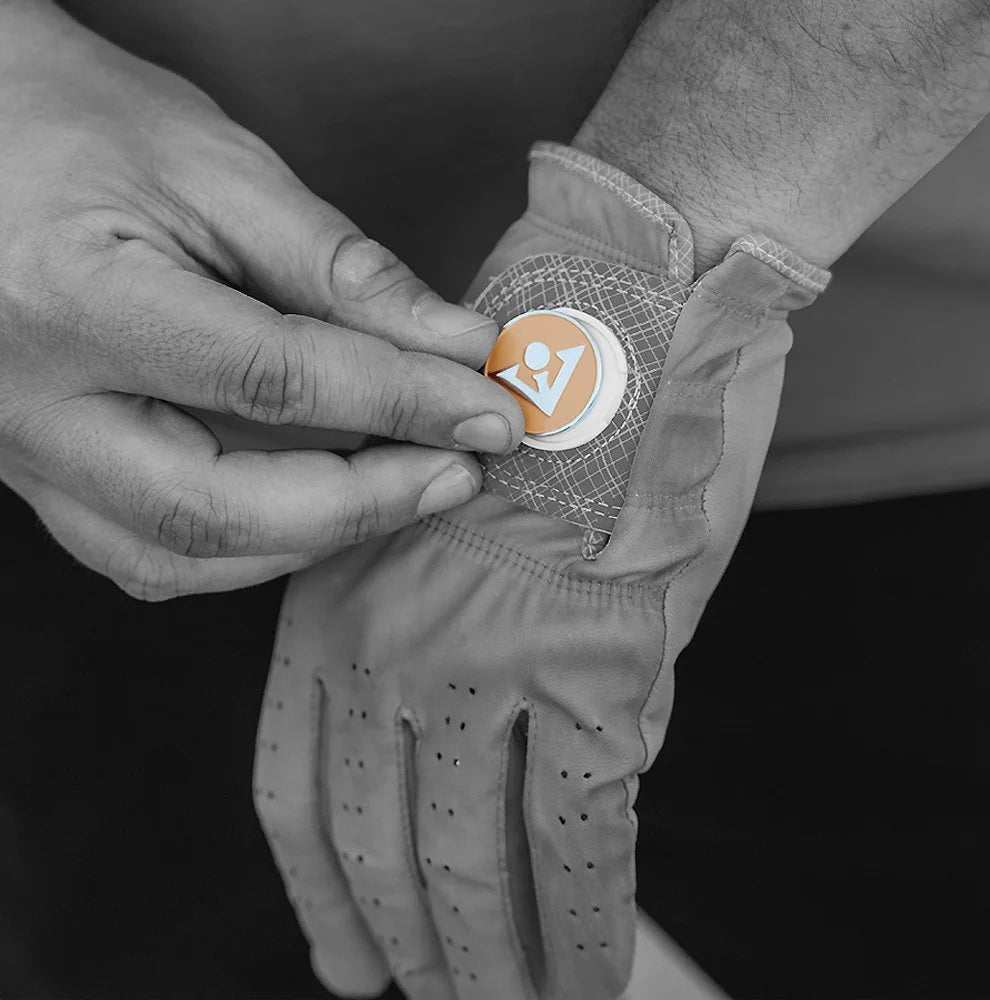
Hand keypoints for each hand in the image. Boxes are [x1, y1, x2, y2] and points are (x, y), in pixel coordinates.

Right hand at [0, 1, 522, 599]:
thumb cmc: (69, 123)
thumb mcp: (211, 167)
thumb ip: (336, 266)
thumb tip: (450, 344)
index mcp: (70, 300)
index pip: (270, 379)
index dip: (400, 400)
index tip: (489, 406)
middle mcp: (30, 404)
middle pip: (219, 509)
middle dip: (363, 504)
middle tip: (458, 472)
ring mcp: (26, 455)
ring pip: (182, 555)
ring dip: (313, 537)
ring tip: (403, 487)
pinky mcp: (41, 474)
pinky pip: (147, 553)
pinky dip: (248, 547)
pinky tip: (313, 509)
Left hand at [254, 144, 828, 999]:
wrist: (635, 302)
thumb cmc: (548, 395)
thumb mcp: (446, 517)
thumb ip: (446, 635)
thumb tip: (505, 758)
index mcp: (342, 596)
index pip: (302, 791)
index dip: (323, 894)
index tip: (348, 955)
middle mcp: (394, 637)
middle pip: (381, 846)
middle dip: (414, 949)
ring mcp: (490, 654)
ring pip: (474, 861)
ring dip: (497, 961)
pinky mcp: (597, 663)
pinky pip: (583, 837)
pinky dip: (587, 925)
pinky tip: (589, 977)